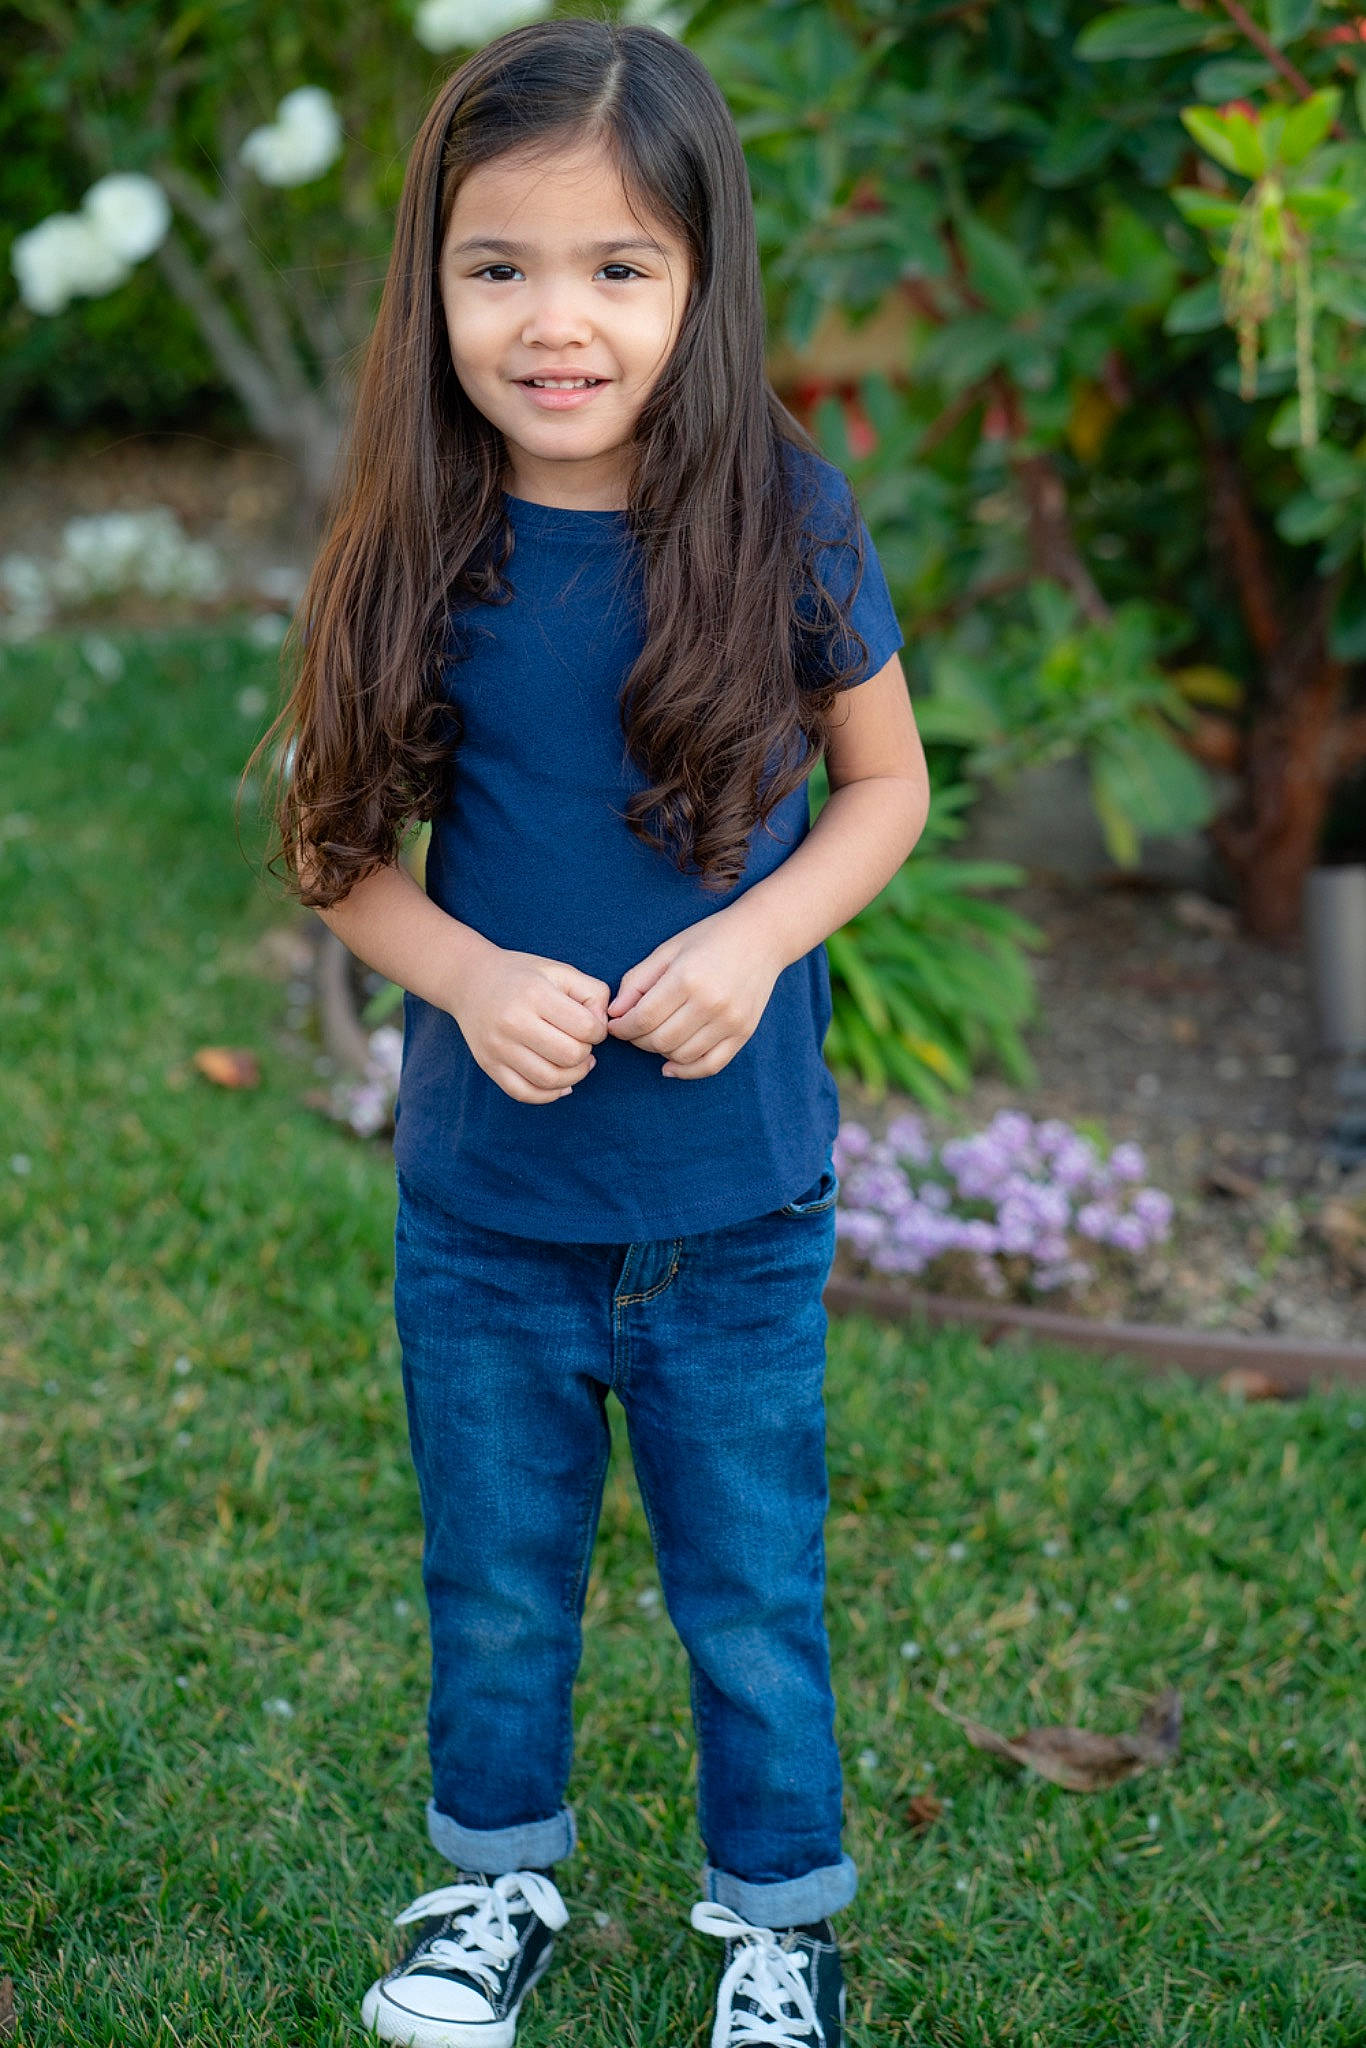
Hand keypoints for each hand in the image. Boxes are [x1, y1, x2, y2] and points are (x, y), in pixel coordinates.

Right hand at [451, 946, 609, 1103]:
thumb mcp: (560, 971)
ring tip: (576, 1064)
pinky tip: (560, 1083)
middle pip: (569, 1056)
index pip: (585, 1028)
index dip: (599, 1032)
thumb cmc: (522, 976)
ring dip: (573, 1077)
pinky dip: (548, 1095)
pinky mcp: (488, 1065)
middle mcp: (513, 1022)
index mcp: (534, 994)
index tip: (592, 1027)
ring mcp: (498, 1047)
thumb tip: (601, 1028)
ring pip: (549, 1080)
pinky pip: (524, 1094)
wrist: (470, 980)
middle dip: (586, 1054)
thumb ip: (592, 993)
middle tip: (582, 1044)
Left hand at [604, 905, 784, 1078]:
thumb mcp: (668, 950)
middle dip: (638, 1040)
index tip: (616, 1025)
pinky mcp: (743, 1032)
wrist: (762, 937)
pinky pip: (710, 1065)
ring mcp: (730, 1021)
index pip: (644, 1018)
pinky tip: (670, 1065)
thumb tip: (614, 1013)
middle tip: (634, 1030)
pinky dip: (686, 1070)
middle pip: (660, 1040)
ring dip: (660, 1052)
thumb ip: (637, 981)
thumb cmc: (709, 938)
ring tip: (655, 1037)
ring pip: (681, 1055)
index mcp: (687, 978)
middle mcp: (710, 1003)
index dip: (623, 1028)